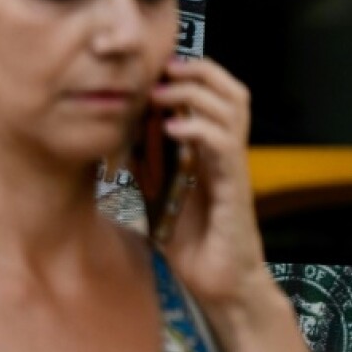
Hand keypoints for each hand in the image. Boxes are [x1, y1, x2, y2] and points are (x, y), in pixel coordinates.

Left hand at [147, 57, 269, 314]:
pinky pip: (225, 146)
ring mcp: (233, 168)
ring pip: (233, 110)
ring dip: (195, 94)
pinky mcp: (235, 188)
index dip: (192, 74)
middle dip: (199, 71)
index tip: (155, 68)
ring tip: (162, 95)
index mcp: (209, 150)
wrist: (214, 283)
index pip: (214, 96)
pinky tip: (171, 129)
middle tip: (163, 71)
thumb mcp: (154, 193)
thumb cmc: (187, 239)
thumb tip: (115, 136)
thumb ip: (143, 164)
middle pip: (232, 92)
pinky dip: (199, 129)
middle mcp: (225, 153)